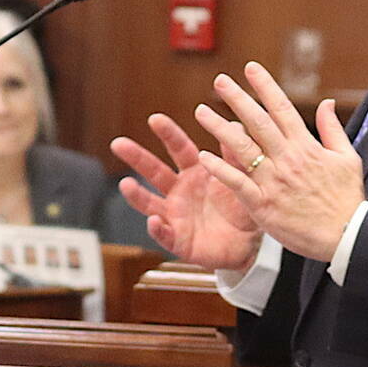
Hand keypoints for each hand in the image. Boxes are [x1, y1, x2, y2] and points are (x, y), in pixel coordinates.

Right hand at [111, 112, 262, 270]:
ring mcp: (175, 215)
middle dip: (136, 157)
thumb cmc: (244, 210)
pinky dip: (157, 229)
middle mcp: (180, 192)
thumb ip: (236, 157)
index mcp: (195, 173)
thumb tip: (236, 126)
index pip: (179, 149)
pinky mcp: (178, 240)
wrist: (249, 247)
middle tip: (118, 143)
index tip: (155, 118)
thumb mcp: (244, 181)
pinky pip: (164, 235)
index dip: (168, 134)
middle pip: (154, 171)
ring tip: (126, 184)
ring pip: (149, 203)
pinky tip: (153, 222)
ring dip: (136, 194)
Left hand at [190, 62, 364, 261]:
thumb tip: (325, 102)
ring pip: (242, 147)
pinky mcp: (263, 204)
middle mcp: (287, 159)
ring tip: (200, 111)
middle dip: (237, 98)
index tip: (251, 68)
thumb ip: (333, 129)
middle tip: (219, 80)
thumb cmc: (347, 200)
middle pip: (258, 122)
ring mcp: (274, 181)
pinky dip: (221, 168)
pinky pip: (237, 182)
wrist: (348, 236)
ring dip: (219, 127)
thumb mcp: (348, 158)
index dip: (265, 86)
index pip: (282, 109)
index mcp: (306, 147)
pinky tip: (204, 156)